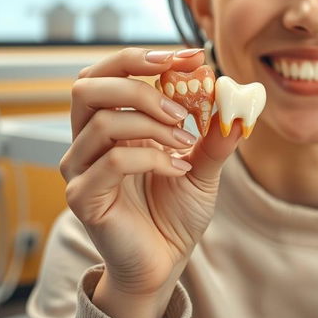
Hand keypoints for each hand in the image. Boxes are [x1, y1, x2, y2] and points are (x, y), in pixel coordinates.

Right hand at [59, 47, 241, 317]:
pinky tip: (177, 168)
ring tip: (186, 142)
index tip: (192, 57)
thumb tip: (236, 101)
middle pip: (88, 85)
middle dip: (140, 84)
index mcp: (110, 123)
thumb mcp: (202, 163)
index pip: (108, 73)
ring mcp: (81, 168)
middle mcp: (87, 141)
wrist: (165, 261)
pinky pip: (113, 162)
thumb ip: (213, 132)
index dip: (146, 57)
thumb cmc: (176, 210)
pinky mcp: (84, 197)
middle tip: (182, 104)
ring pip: (104, 122)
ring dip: (154, 125)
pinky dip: (152, 157)